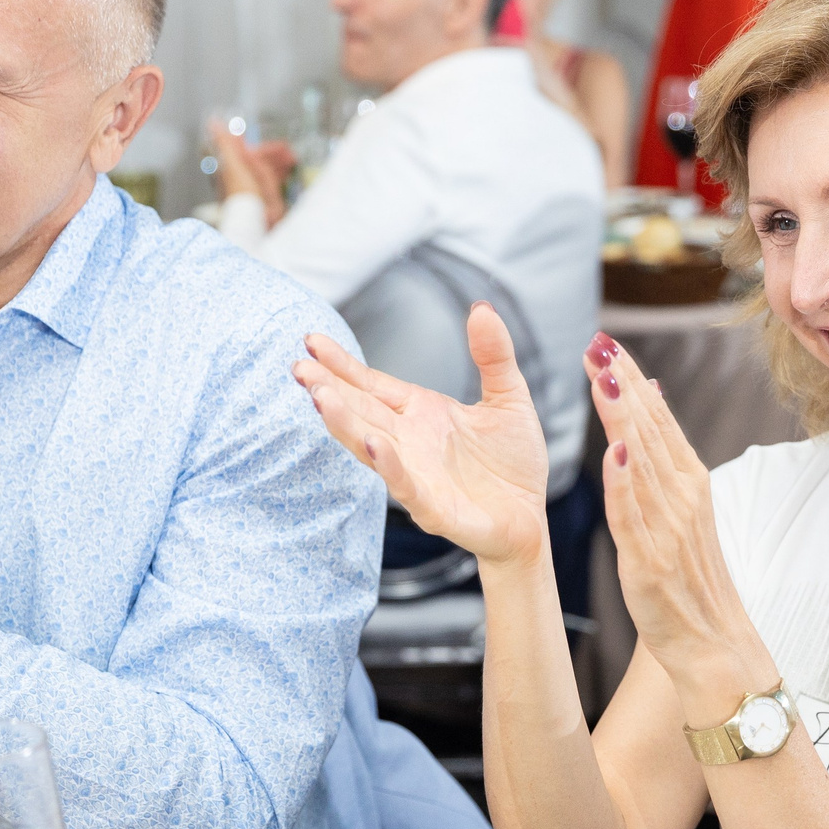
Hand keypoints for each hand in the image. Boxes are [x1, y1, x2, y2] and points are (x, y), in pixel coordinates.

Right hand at [294, 304, 551, 566]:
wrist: (530, 520)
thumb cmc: (513, 463)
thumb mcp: (509, 398)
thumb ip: (493, 356)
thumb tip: (482, 307)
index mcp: (420, 413)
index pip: (371, 385)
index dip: (342, 365)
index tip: (311, 341)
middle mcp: (409, 442)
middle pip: (360, 412)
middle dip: (329, 390)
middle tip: (298, 368)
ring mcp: (416, 476)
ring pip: (371, 447)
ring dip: (345, 424)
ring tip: (320, 397)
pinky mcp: (434, 509)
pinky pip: (406, 486)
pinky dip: (390, 465)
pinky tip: (375, 444)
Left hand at [583, 331, 758, 689]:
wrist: (713, 643)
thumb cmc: (691, 578)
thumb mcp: (682, 508)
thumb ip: (664, 456)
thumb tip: (648, 399)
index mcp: (690, 481)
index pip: (658, 418)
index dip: (632, 378)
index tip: (607, 342)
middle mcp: (683, 497)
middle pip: (649, 430)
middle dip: (622, 383)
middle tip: (597, 343)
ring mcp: (668, 528)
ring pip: (642, 462)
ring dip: (623, 419)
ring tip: (603, 378)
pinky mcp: (650, 561)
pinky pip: (634, 516)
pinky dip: (626, 483)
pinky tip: (615, 452)